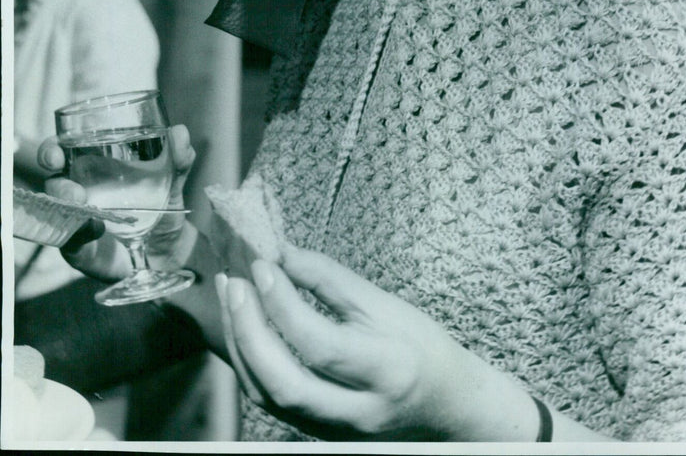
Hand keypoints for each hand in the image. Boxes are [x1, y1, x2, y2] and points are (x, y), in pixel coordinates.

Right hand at [38, 124, 196, 280]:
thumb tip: (179, 131)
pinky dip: (80, 232)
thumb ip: (178, 158)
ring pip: (55, 207)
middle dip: (52, 170)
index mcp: (95, 168)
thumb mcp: (172, 181)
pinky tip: (97, 229)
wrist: (167, 250)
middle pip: (52, 176)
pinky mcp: (78, 248)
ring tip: (83, 200)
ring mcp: (76, 220)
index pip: (65, 150)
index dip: (53, 148)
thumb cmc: (160, 207)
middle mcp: (79, 191)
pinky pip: (69, 240)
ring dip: (64, 200)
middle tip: (64, 170)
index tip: (58, 149)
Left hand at [216, 244, 544, 440]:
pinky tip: (243, 327)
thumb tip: (283, 253)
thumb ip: (332, 281)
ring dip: (240, 345)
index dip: (282, 302)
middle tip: (234, 282)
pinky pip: (270, 402)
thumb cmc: (423, 349)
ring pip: (268, 397)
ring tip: (232, 296)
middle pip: (284, 382)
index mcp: (387, 369)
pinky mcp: (318, 437)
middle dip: (247, 330)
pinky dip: (249, 363)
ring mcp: (335, 431)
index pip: (318, 343)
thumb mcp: (389, 306)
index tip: (261, 262)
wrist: (448, 408)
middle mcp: (358, 409)